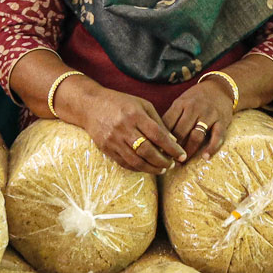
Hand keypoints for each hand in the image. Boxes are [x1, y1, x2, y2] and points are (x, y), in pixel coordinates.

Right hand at [71, 85, 185, 173]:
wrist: (91, 106)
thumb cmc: (120, 103)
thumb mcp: (142, 105)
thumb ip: (158, 122)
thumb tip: (173, 140)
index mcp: (135, 115)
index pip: (157, 135)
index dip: (171, 147)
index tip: (181, 155)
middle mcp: (124, 128)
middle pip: (147, 150)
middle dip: (162, 161)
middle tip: (172, 164)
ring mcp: (113, 140)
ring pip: (135, 161)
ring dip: (151, 168)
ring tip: (162, 169)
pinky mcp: (106, 148)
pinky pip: (124, 163)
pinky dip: (137, 168)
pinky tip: (146, 167)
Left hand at [162, 79, 232, 161]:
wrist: (220, 88)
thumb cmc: (196, 98)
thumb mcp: (181, 101)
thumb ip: (171, 117)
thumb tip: (157, 137)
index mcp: (181, 103)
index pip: (167, 123)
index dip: (161, 139)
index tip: (156, 150)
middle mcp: (194, 108)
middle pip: (180, 132)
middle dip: (173, 148)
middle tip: (167, 160)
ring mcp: (209, 115)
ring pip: (196, 136)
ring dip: (188, 151)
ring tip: (182, 162)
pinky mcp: (222, 121)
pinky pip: (217, 137)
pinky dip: (211, 148)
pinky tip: (205, 157)